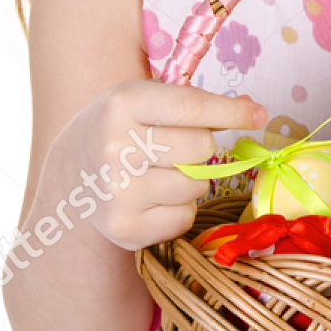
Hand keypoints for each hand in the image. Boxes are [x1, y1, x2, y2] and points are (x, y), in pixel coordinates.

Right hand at [53, 81, 267, 251]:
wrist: (71, 177)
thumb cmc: (120, 130)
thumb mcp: (144, 101)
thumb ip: (195, 103)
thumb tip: (255, 111)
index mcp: (121, 104)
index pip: (193, 107)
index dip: (232, 112)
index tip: (260, 115)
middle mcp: (115, 147)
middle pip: (202, 147)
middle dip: (200, 147)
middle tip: (175, 147)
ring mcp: (117, 192)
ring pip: (196, 186)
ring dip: (191, 180)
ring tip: (159, 173)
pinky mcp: (124, 228)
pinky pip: (184, 218)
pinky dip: (179, 209)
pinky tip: (152, 198)